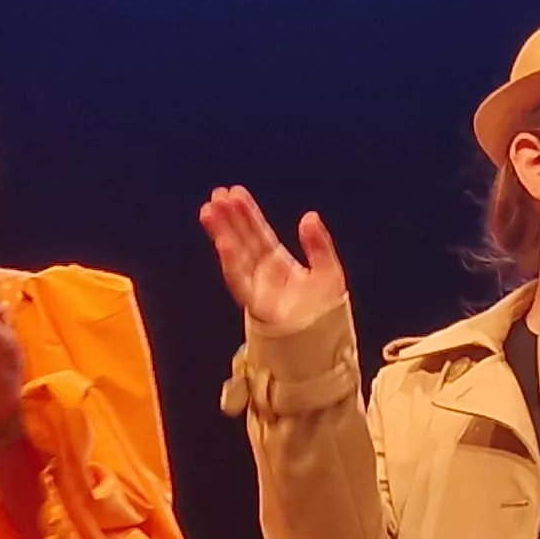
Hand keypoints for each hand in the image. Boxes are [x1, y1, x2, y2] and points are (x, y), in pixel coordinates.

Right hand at [200, 186, 349, 333]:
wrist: (326, 345)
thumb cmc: (327, 312)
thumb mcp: (329, 271)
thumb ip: (319, 245)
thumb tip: (309, 216)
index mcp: (279, 263)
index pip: (258, 233)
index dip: (247, 213)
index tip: (235, 193)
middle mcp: (263, 273)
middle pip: (242, 240)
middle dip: (229, 218)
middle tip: (217, 195)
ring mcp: (258, 288)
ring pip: (235, 256)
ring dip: (222, 233)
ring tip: (209, 211)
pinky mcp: (256, 304)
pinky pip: (240, 281)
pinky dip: (230, 261)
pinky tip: (223, 241)